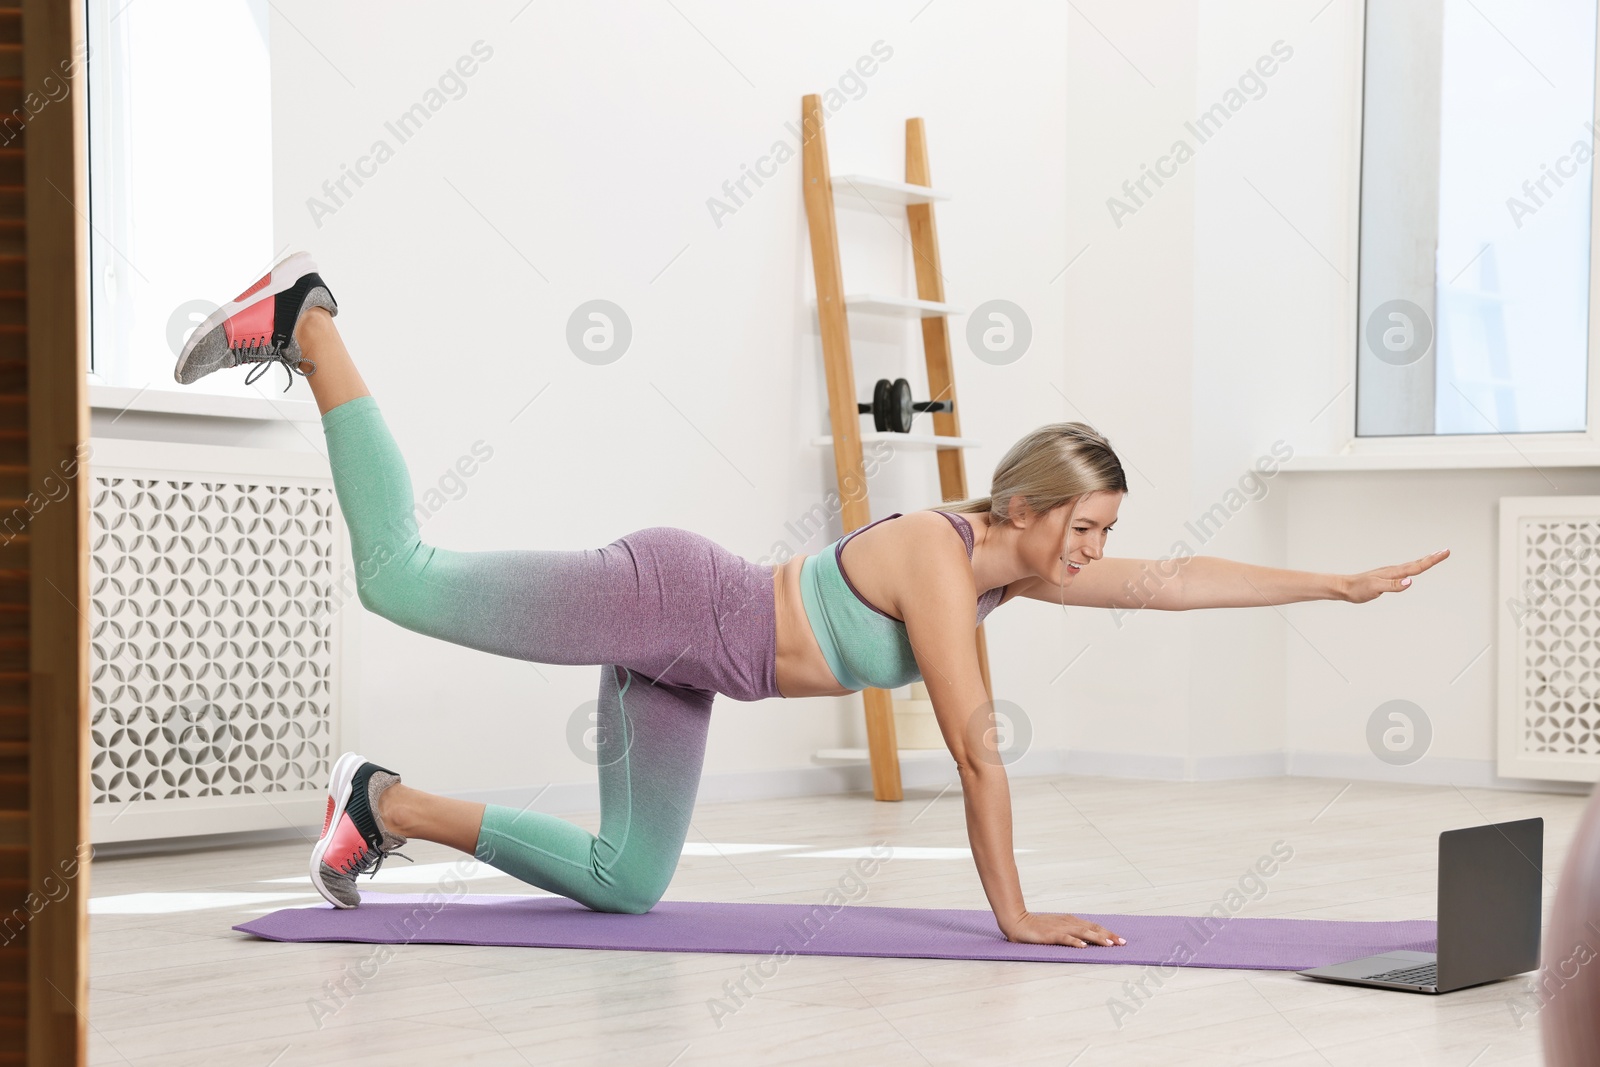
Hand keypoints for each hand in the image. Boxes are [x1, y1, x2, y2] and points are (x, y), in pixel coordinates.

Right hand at [1002, 910, 1124, 947]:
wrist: (1017, 922)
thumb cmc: (1037, 927)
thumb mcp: (1058, 927)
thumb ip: (1071, 932)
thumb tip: (1088, 940)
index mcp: (1071, 921)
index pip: (1093, 926)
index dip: (1107, 933)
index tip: (1120, 940)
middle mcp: (1068, 922)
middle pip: (1092, 928)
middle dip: (1108, 935)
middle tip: (1122, 943)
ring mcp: (1060, 928)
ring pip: (1083, 932)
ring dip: (1097, 938)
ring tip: (1108, 944)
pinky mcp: (1050, 934)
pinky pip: (1065, 938)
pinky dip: (1075, 941)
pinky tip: (1083, 946)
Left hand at [1340, 548, 1449, 603]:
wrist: (1344, 587)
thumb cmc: (1358, 589)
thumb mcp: (1376, 588)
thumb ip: (1393, 585)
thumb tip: (1410, 582)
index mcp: (1394, 573)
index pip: (1417, 566)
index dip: (1432, 560)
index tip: (1445, 552)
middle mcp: (1394, 571)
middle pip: (1417, 563)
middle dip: (1433, 558)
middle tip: (1446, 551)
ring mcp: (1390, 573)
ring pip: (1411, 566)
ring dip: (1424, 561)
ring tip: (1435, 557)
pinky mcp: (1386, 578)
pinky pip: (1404, 572)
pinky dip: (1413, 568)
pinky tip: (1413, 570)